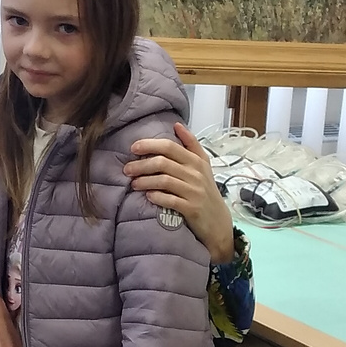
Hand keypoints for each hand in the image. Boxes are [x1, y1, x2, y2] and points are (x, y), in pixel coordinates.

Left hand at [126, 122, 234, 263]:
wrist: (218, 222)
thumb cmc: (205, 190)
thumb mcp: (203, 165)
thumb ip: (191, 144)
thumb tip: (176, 124)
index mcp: (196, 161)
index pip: (170, 147)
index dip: (150, 145)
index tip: (134, 148)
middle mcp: (196, 174)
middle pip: (163, 162)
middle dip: (141, 164)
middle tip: (127, 169)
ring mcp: (194, 191)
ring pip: (164, 180)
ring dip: (145, 181)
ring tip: (134, 183)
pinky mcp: (192, 208)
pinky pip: (169, 199)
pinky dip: (156, 196)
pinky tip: (148, 196)